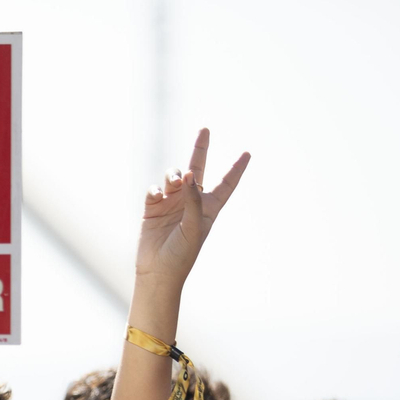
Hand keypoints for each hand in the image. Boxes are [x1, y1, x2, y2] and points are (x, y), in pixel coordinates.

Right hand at [135, 128, 249, 288]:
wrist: (158, 271)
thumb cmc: (182, 254)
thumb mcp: (195, 226)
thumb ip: (194, 198)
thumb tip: (190, 173)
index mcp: (208, 208)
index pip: (226, 184)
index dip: (236, 169)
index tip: (247, 153)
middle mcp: (190, 202)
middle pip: (199, 169)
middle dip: (201, 149)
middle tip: (205, 129)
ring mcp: (171, 203)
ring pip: (175, 176)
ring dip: (175, 174)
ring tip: (175, 181)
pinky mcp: (152, 208)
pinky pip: (155, 189)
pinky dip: (156, 189)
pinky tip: (158, 196)